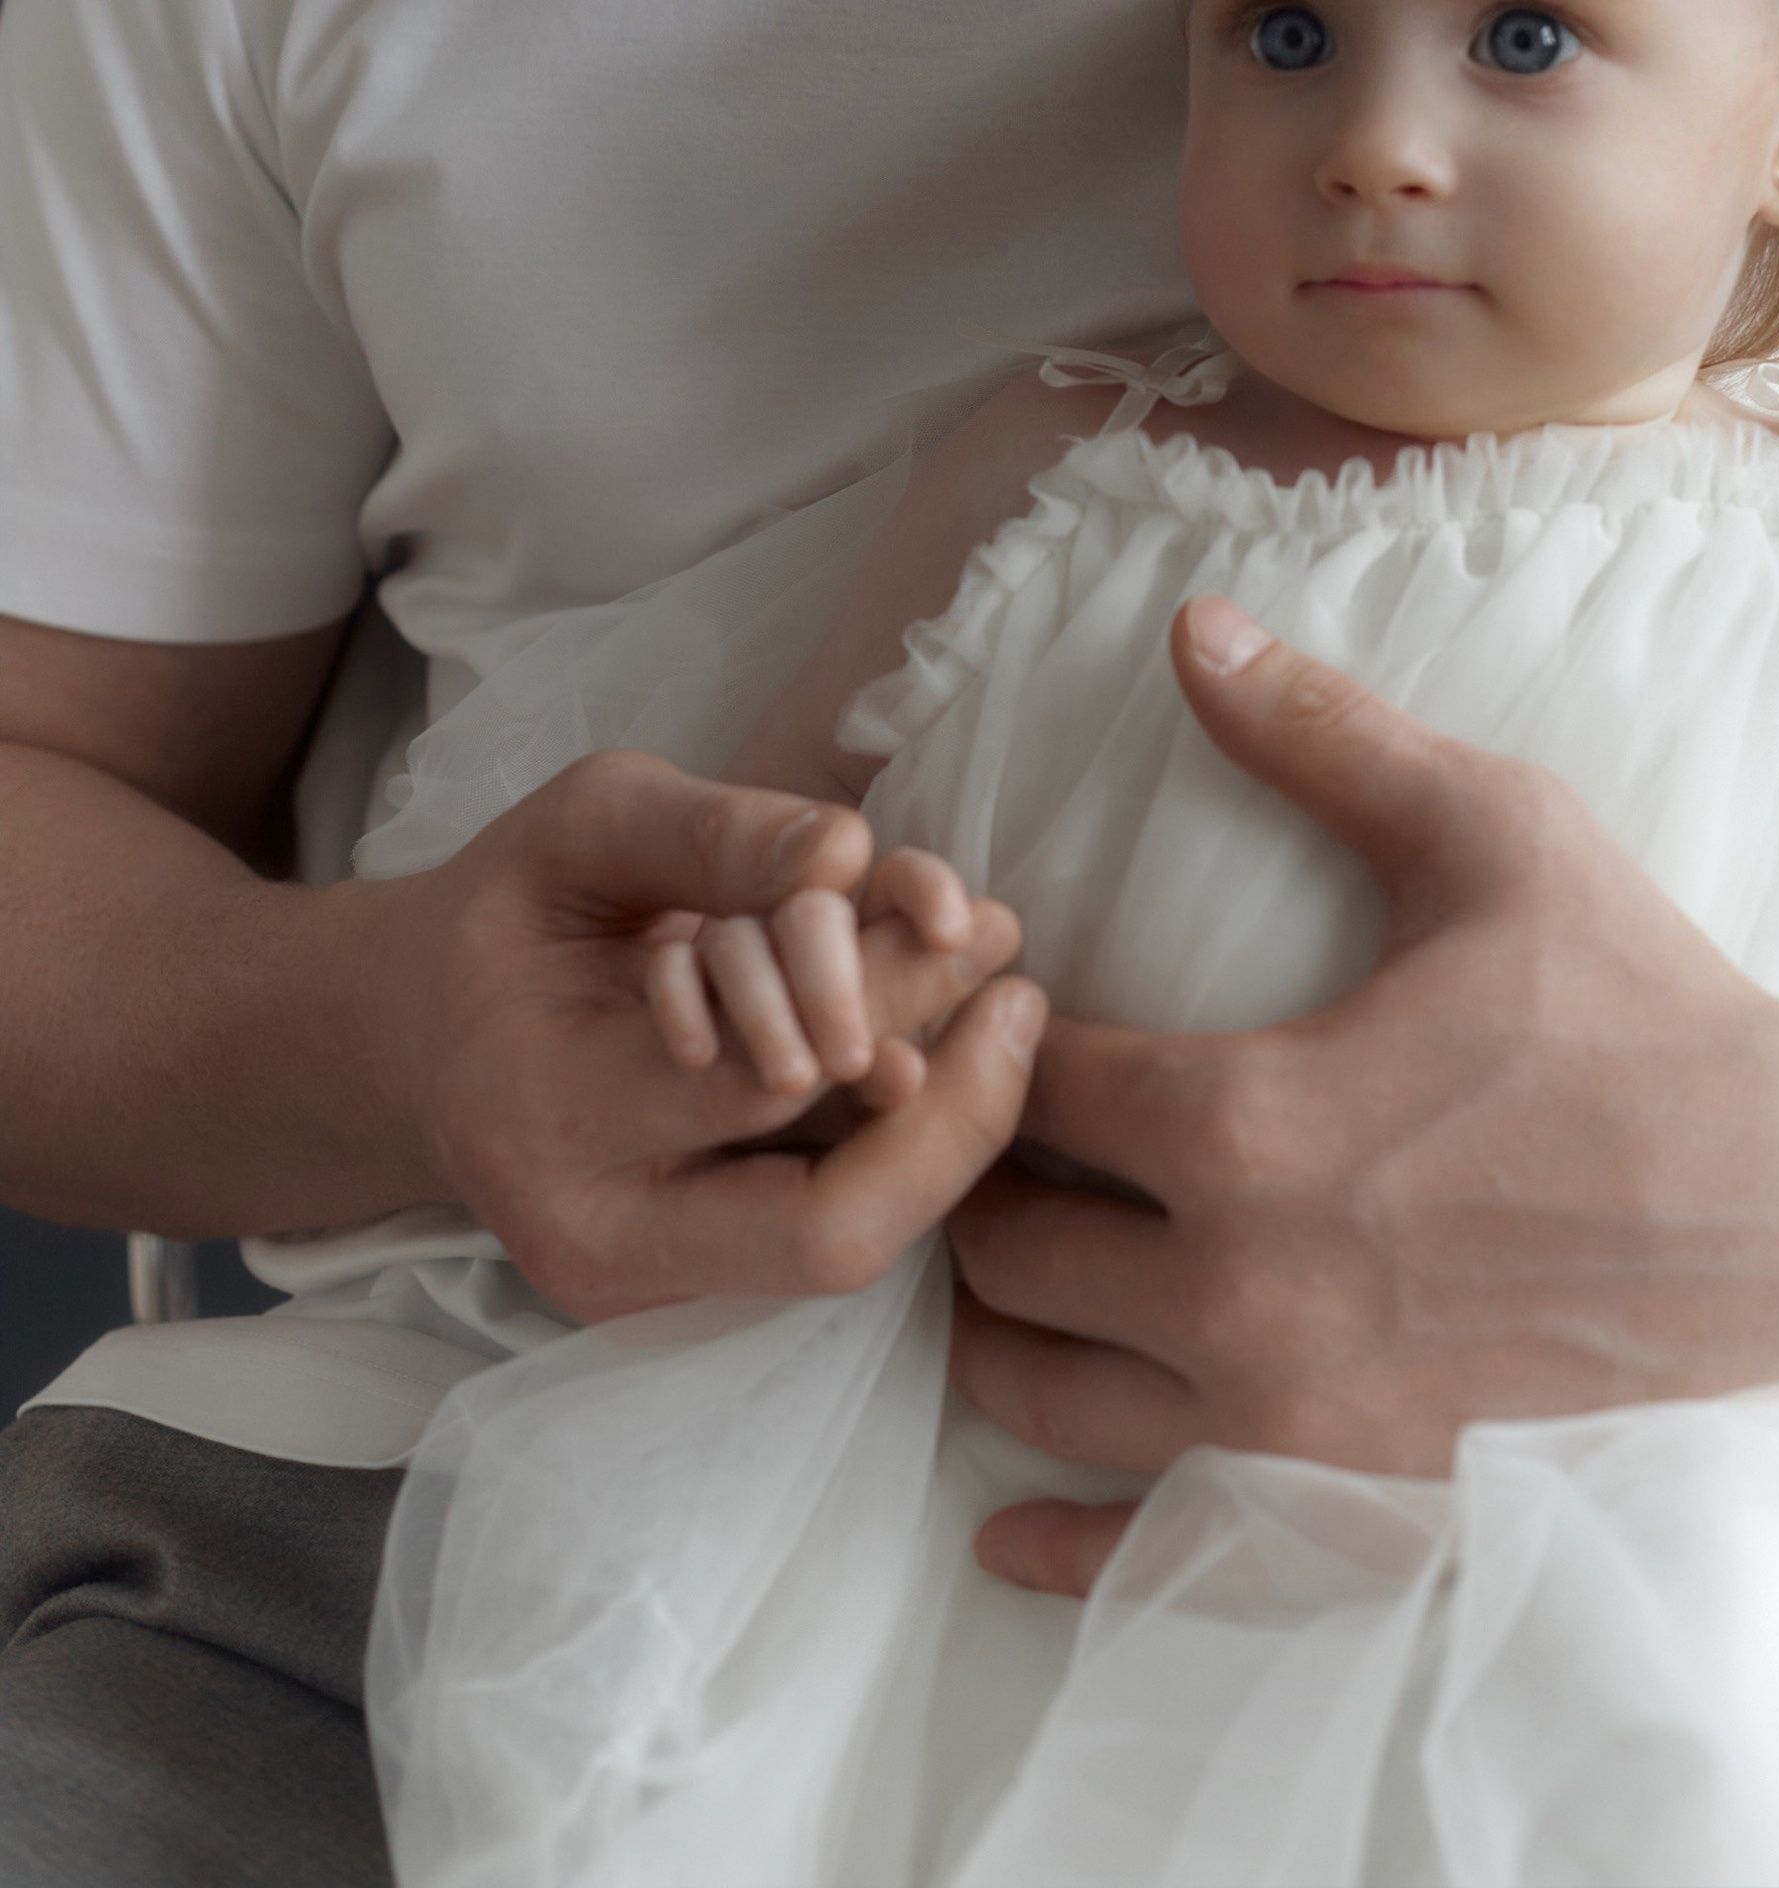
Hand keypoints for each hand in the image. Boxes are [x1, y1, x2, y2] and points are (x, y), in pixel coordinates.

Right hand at [385, 751, 1044, 1319]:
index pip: (755, 1084)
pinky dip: (893, 1146)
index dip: (888, 1005)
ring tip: (1004, 1011)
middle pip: (825, 1226)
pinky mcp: (690, 1291)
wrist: (420, 1040)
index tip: (977, 920)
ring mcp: (644, 1292)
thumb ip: (715, 834)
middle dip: (948, 1110)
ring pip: (838, 1247)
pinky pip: (820, 1230)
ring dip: (937, 1132)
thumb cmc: (506, 916)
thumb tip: (854, 854)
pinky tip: (943, 1054)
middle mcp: (593, 1242)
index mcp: (547, 1114)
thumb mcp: (586, 825)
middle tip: (1021, 990)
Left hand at [953, 595, 1778, 1597]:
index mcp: (1248, 1123)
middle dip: (986, 1171)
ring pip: (1029, 1394)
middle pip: (996, 1245)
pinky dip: (1048, 1530)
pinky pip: (1127, 1554)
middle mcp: (1235, 1294)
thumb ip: (1326, 734)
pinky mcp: (1333, 1518)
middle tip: (1013, 1126)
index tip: (1022, 1003)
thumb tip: (1190, 624)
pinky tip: (1007, 1511)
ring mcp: (1280, 1428)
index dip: (1002, 1033)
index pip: (1028, 1084)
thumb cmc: (1649, 1015)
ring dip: (1001, 1321)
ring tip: (1039, 1252)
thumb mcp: (1497, 836)